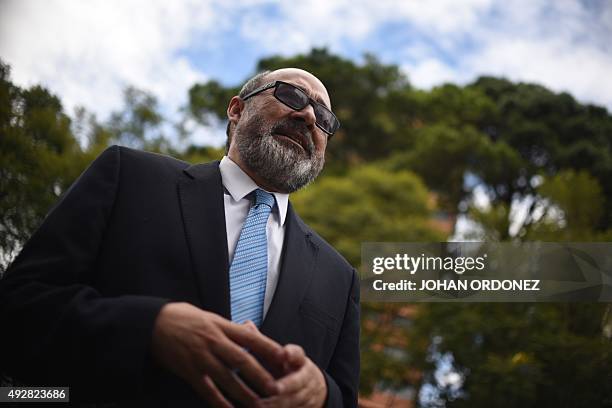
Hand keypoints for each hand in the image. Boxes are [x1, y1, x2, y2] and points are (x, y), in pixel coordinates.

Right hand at [151, 302, 284, 406]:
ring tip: (257, 404)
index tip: (284, 357)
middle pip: (241, 359)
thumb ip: (229, 328)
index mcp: (221, 326)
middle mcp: (213, 341)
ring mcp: (201, 357)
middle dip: (260, 375)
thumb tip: (250, 331)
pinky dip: (218, 401)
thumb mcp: (209, 317)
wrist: (154, 323)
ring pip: (226, 377)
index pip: (250, 337)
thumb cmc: (184, 318)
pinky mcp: (188, 370)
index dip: (268, 348)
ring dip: (243, 392)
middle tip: (276, 388)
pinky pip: (206, 389)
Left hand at [260, 344, 326, 407]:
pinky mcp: (306, 406)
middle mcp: (306, 376)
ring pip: (297, 398)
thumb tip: (246, 324)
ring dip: (281, 403)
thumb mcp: (279, 355)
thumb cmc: (288, 368)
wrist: (314, 389)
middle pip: (299, 380)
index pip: (298, 354)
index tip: (285, 353)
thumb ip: (264, 343)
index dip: (292, 354)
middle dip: (287, 384)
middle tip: (274, 388)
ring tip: (262, 405)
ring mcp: (308, 393)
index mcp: (298, 360)